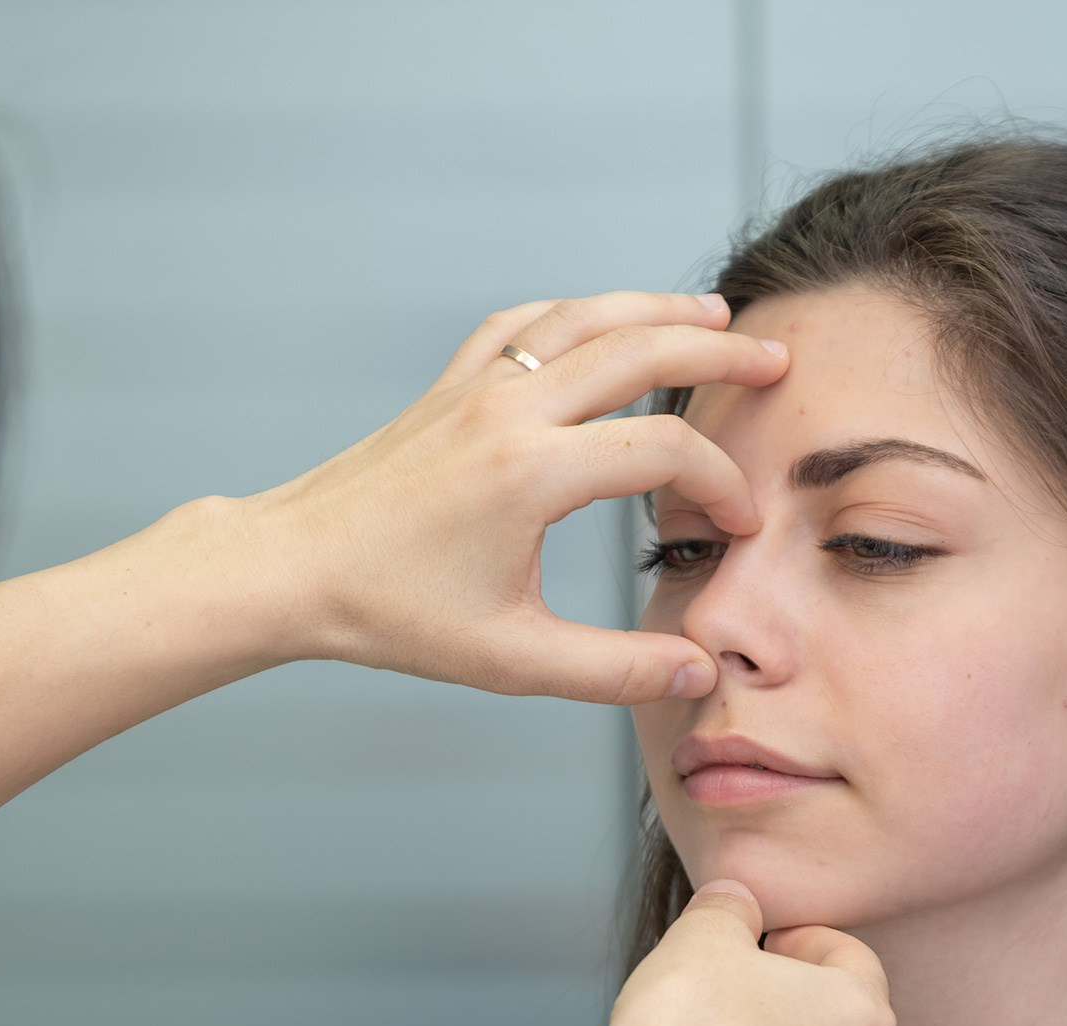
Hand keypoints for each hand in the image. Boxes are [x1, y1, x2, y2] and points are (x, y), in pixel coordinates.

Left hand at [251, 291, 789, 704]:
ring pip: (581, 318)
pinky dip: (573, 315)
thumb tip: (697, 674)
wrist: (291, 569)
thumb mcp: (511, 660)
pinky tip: (600, 324)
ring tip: (712, 318)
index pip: (659, 452)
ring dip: (652, 310)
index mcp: (531, 474)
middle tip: (775, 361)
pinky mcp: (447, 390)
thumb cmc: (391, 616)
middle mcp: (508, 413)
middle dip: (716, 355)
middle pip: (636, 351)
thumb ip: (614, 671)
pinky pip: (522, 327)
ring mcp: (474, 391)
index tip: (739, 525)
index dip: (718, 485)